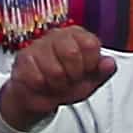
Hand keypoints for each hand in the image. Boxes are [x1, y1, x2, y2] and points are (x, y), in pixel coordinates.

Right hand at [0, 20, 119, 121]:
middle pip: (71, 54)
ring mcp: (38, 45)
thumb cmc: (65, 83)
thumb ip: (102, 71)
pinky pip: (37, 79)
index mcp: (77, 36)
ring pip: (54, 70)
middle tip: (69, 79)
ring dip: (57, 85)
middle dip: (73, 76)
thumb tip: (109, 63)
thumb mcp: (90, 80)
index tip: (85, 71)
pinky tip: (42, 84)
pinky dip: (42, 88)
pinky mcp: (23, 59)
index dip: (90, 64)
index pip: (90, 44)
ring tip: (56, 84)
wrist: (38, 96)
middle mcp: (57, 36)